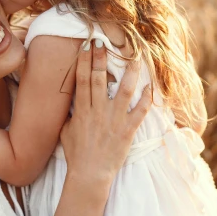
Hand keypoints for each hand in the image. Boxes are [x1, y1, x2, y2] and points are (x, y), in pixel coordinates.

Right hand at [59, 41, 151, 185]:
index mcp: (81, 110)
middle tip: (103, 41)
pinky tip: (150, 86)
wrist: (89, 174)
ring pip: (124, 90)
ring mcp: (114, 120)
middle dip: (101, 58)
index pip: (82, 80)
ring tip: (134, 56)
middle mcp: (98, 111)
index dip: (83, 61)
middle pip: (99, 78)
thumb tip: (70, 101)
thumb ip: (69, 114)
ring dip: (130, 72)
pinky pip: (139, 111)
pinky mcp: (127, 130)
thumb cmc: (76, 154)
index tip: (86, 46)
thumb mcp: (65, 131)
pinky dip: (146, 99)